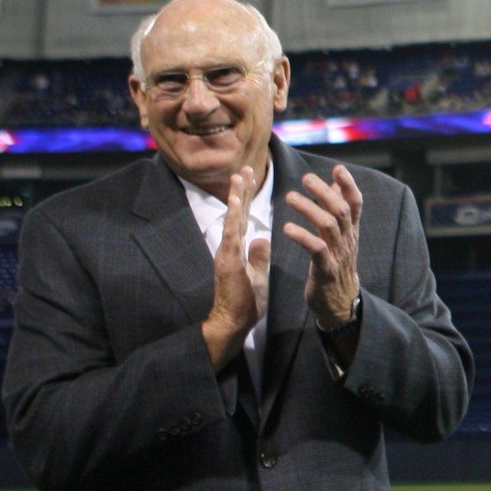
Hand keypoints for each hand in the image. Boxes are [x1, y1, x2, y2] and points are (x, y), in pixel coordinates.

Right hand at [204, 167, 268, 367]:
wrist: (232, 323)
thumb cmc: (245, 302)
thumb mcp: (257, 275)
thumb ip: (258, 256)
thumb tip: (263, 236)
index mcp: (238, 250)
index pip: (244, 219)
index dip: (247, 199)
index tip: (250, 179)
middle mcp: (230, 248)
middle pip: (236, 214)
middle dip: (241, 190)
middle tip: (245, 167)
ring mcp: (227, 254)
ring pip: (232, 220)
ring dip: (235, 198)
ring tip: (239, 178)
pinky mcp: (227, 263)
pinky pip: (231, 238)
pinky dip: (234, 220)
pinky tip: (236, 205)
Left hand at [284, 164, 362, 329]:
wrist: (339, 303)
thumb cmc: (336, 266)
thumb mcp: (342, 237)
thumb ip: (339, 211)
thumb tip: (337, 183)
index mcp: (351, 232)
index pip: (355, 203)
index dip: (349, 185)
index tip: (338, 168)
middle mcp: (347, 240)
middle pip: (340, 210)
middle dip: (324, 192)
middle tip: (306, 178)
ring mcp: (338, 255)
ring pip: (328, 226)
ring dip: (309, 209)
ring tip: (290, 197)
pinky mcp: (325, 270)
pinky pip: (316, 249)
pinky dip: (302, 236)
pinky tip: (287, 228)